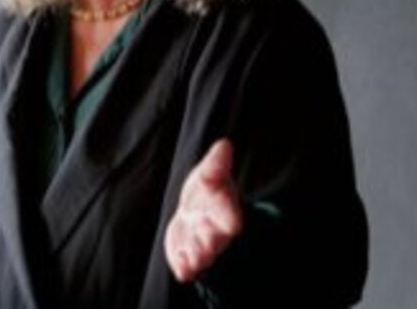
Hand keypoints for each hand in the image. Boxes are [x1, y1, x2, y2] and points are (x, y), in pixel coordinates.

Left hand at [164, 138, 243, 281]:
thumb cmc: (205, 192)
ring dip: (198, 259)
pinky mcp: (186, 258)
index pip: (231, 216)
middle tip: (206, 244)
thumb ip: (216, 163)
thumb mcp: (210, 173)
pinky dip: (185, 270)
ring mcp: (201, 247)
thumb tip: (224, 145)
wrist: (194, 214)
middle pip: (216, 240)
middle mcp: (215, 232)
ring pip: (203, 256)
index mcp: (224, 210)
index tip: (234, 224)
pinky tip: (182, 271)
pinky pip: (187, 267)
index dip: (231, 218)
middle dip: (211, 243)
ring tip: (194, 260)